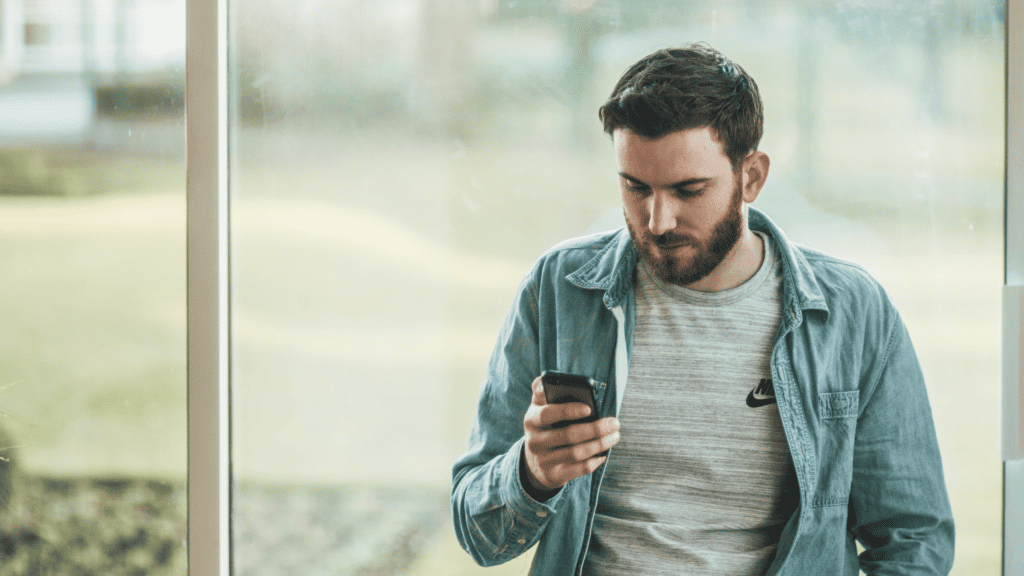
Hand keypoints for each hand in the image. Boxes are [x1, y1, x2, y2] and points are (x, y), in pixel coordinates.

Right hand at [521, 375, 620, 495]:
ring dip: (600, 444)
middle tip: (614, 422)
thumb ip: (545, 392)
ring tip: (615, 436)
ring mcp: (543, 460)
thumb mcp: (540, 408)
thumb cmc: (545, 426)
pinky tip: (603, 454)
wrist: (534, 462)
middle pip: (568, 435)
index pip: (548, 414)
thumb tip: (555, 380)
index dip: (568, 411)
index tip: (589, 408)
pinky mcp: (553, 475)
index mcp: (532, 419)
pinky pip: (578, 469)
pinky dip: (594, 461)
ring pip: (576, 453)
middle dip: (595, 428)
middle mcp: (534, 441)